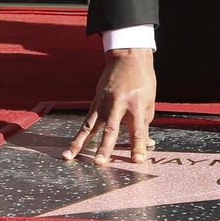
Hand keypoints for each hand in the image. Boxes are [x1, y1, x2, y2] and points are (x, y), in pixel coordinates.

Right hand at [63, 48, 156, 165]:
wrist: (128, 58)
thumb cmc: (143, 80)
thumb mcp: (149, 101)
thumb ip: (145, 125)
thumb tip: (146, 146)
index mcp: (137, 104)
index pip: (138, 130)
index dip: (138, 146)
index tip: (137, 161)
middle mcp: (118, 104)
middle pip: (111, 129)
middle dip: (105, 147)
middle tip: (100, 162)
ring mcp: (104, 103)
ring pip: (91, 126)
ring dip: (81, 143)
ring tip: (70, 157)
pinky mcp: (95, 102)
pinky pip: (86, 122)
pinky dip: (79, 136)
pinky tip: (71, 148)